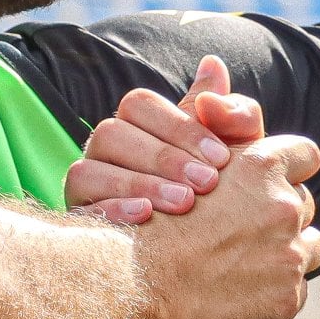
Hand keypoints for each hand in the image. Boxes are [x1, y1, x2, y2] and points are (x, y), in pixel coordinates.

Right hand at [65, 56, 265, 224]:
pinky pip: (82, 209)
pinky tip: (148, 217)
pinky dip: (115, 210)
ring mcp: (87, 185)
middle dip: (164, 158)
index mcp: (136, 124)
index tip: (222, 158)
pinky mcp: (80, 222)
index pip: (140, 105)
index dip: (179, 127)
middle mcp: (105, 150)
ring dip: (139, 183)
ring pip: (90, 169)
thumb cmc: (225, 194)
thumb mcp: (239, 154)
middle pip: (112, 133)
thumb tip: (213, 65)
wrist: (211, 254)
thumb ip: (232, 114)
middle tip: (208, 184)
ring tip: (185, 204)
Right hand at [131, 134, 319, 318]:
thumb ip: (207, 118)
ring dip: (286, 251)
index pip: (304, 155)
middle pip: (303, 203)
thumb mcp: (177, 152)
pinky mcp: (286, 298)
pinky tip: (242, 292)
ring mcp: (290, 255)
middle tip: (249, 227)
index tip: (276, 180)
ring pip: (309, 246)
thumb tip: (215, 75)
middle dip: (282, 213)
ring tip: (248, 262)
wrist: (134, 286)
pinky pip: (295, 289)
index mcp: (262, 167)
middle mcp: (284, 207)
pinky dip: (274, 290)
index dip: (290, 166)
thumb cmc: (147, 216)